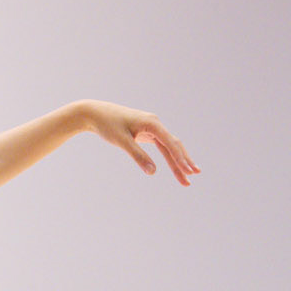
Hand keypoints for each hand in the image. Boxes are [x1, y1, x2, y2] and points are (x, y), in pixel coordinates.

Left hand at [82, 102, 198, 185]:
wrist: (96, 113)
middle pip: (174, 145)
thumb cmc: (108, 125)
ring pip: (169, 146)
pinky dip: (168, 157)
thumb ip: (138, 156)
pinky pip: (161, 146)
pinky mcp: (146, 133)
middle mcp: (155, 124)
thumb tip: (153, 172)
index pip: (170, 143)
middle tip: (194, 176)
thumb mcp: (122, 141)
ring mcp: (152, 128)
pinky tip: (176, 166)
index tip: (188, 171)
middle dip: (183, 161)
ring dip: (177, 161)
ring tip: (187, 176)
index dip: (180, 158)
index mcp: (152, 123)